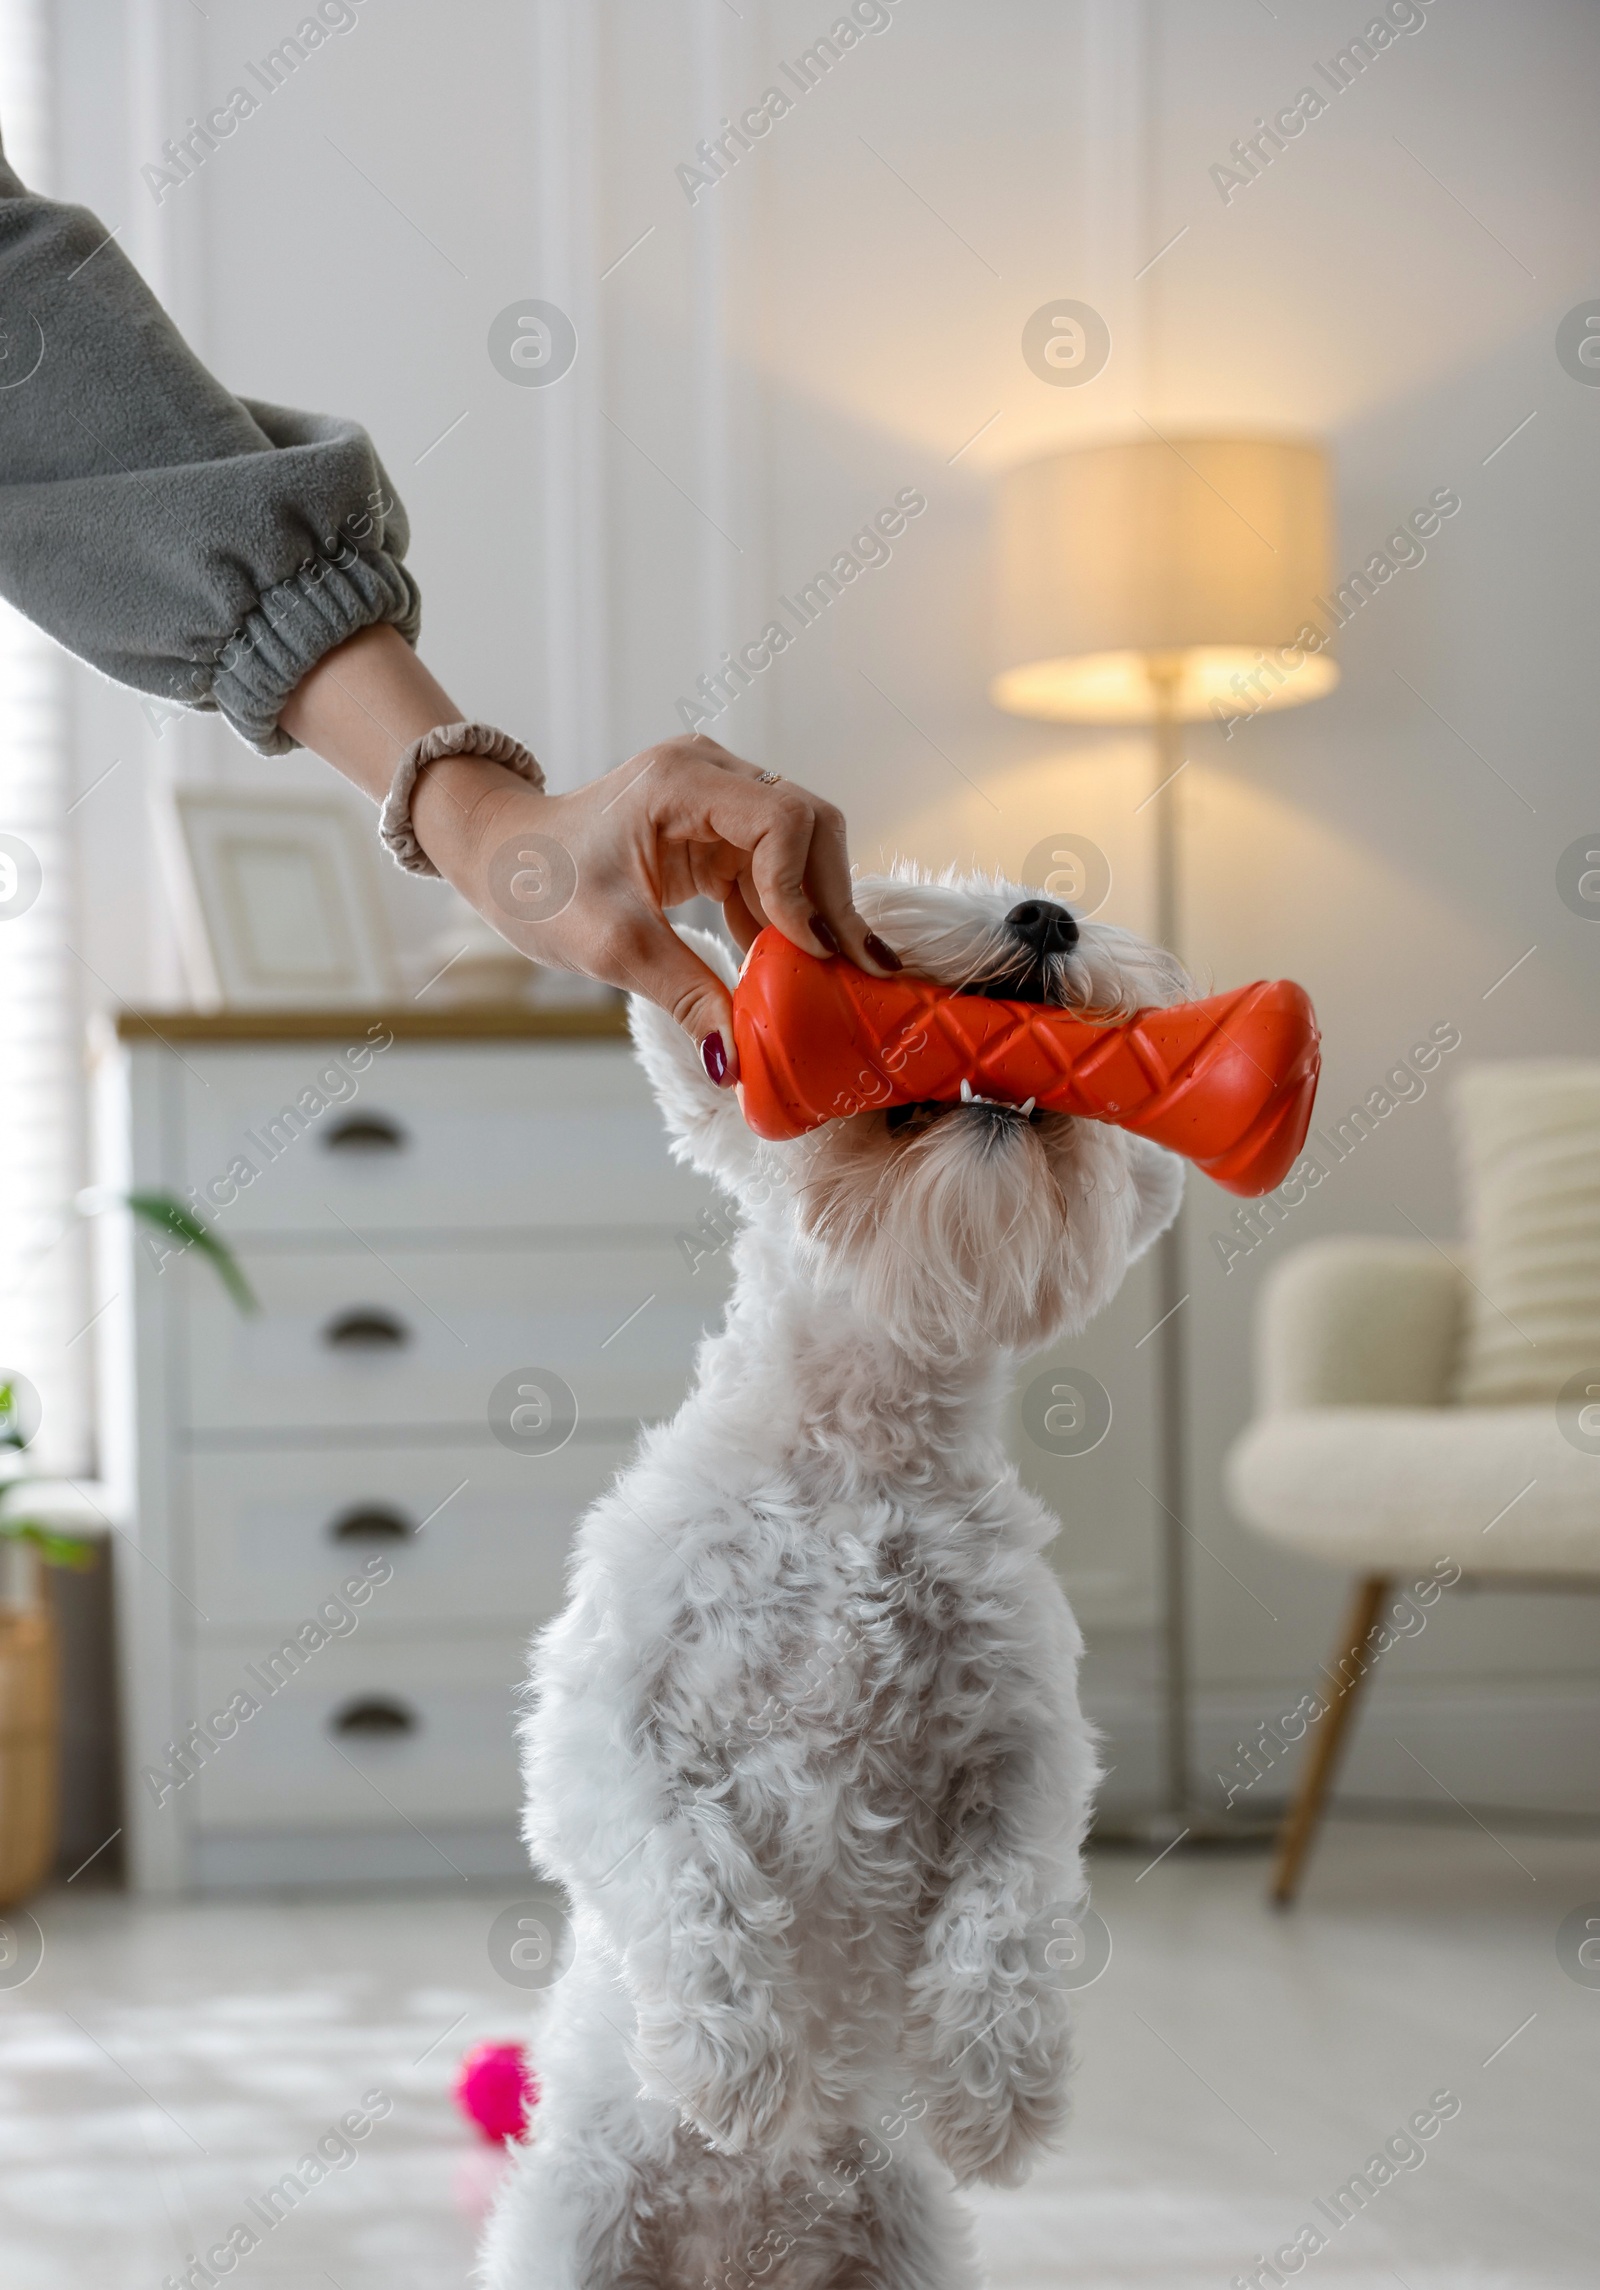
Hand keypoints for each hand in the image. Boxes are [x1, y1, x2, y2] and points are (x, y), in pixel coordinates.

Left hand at [443, 737, 901, 1082]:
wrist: (500, 860)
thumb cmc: (538, 886)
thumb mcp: (612, 949)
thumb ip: (686, 997)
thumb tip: (738, 1064)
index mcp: (682, 781)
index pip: (784, 820)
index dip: (807, 890)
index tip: (811, 955)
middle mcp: (711, 774)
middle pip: (811, 827)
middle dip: (830, 901)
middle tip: (852, 974)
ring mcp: (717, 799)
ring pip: (803, 848)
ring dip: (815, 912)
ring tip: (828, 978)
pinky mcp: (716, 829)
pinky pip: (774, 869)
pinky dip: (784, 917)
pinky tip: (783, 966)